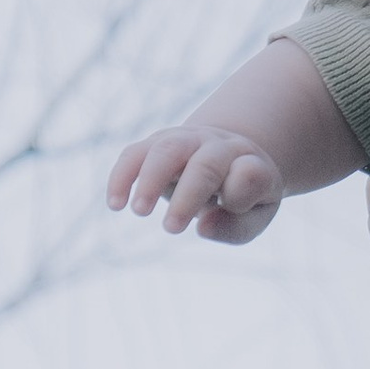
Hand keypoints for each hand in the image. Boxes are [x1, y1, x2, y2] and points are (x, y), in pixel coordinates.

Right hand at [108, 125, 287, 242]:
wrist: (226, 155)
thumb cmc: (242, 196)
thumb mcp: (254, 216)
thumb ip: (235, 227)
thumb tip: (202, 228)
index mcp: (251, 163)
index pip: (251, 172)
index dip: (241, 190)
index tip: (233, 207)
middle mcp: (219, 146)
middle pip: (205, 163)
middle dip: (187, 195)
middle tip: (171, 229)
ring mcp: (187, 140)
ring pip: (167, 149)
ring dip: (150, 179)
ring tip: (139, 211)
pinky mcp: (157, 143)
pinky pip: (135, 153)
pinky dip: (122, 176)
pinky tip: (115, 204)